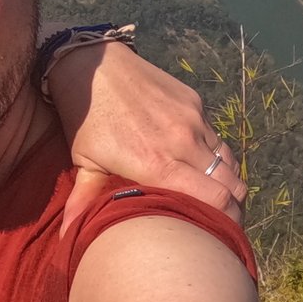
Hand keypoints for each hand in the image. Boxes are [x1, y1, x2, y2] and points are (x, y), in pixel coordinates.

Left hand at [47, 41, 244, 231]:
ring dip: (226, 181)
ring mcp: (193, 119)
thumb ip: (85, 202)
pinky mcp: (194, 102)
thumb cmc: (85, 118)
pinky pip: (215, 136)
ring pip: (228, 161)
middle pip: (233, 185)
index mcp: (158, 164)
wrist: (92, 64)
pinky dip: (213, 154)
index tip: (222, 236)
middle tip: (224, 220)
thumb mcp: (84, 161)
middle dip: (235, 207)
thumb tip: (67, 237)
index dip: (228, 221)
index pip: (216, 200)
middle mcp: (184, 142)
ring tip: (213, 194)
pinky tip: (197, 162)